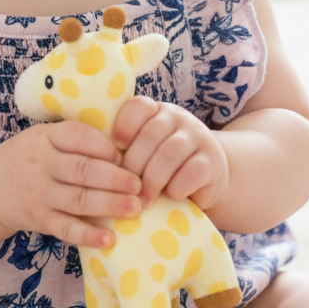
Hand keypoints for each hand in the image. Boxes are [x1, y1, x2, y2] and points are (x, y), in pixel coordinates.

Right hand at [0, 122, 142, 249]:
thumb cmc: (33, 156)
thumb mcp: (47, 136)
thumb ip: (79, 139)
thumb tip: (127, 146)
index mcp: (47, 138)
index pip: (77, 136)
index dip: (104, 145)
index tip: (126, 153)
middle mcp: (42, 165)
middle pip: (82, 171)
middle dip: (114, 178)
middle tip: (139, 184)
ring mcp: (40, 194)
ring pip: (78, 200)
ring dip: (109, 205)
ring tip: (134, 208)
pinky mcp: (39, 220)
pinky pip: (65, 229)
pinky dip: (87, 236)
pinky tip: (109, 239)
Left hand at [112, 97, 229, 211]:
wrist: (205, 182)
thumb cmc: (162, 168)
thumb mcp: (144, 154)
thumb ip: (126, 151)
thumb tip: (96, 165)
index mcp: (156, 111)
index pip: (139, 106)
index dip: (124, 125)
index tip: (117, 148)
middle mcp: (178, 118)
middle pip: (150, 134)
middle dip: (134, 164)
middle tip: (126, 188)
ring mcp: (198, 137)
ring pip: (169, 154)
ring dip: (152, 181)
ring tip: (143, 201)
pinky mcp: (212, 162)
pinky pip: (191, 172)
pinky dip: (176, 188)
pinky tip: (171, 197)